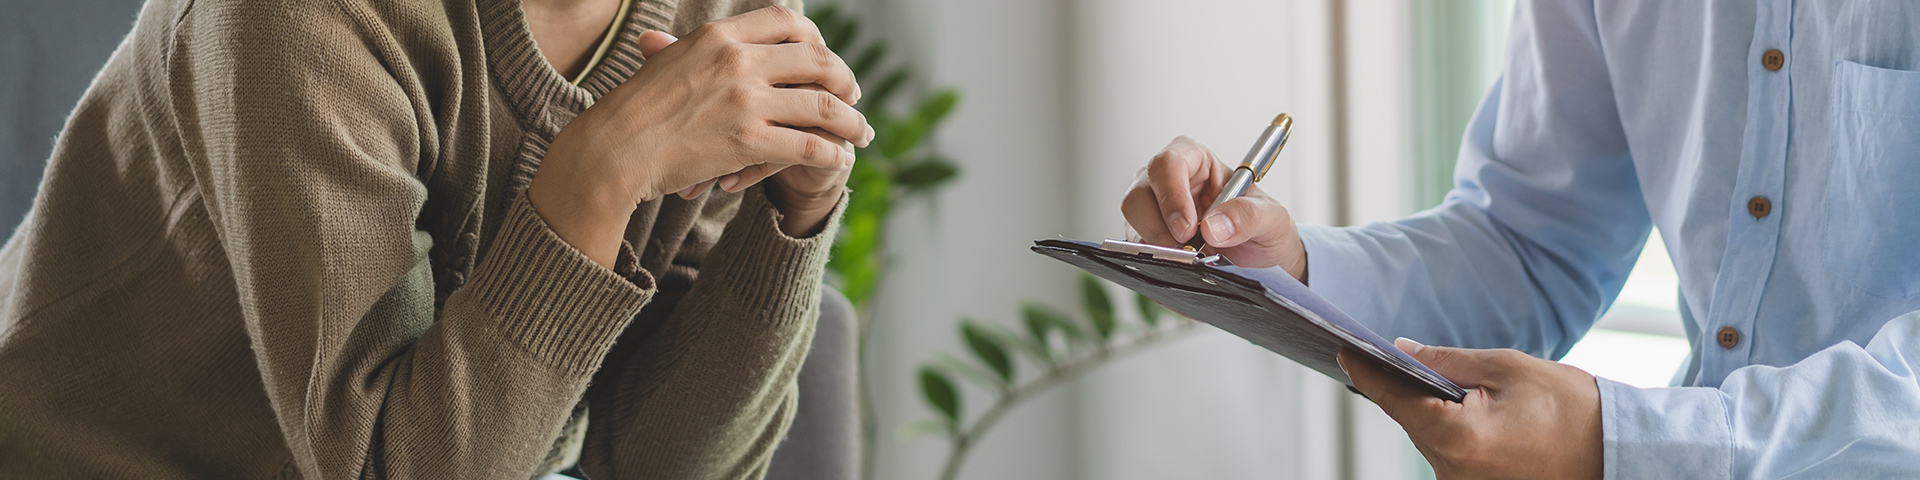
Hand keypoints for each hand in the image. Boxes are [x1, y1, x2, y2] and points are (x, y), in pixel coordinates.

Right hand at [528, 6, 869, 266]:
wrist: (613, 150)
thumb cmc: (633, 111)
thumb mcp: (665, 62)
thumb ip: (695, 49)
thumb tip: (701, 40)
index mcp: (719, 36)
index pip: (788, 21)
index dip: (817, 39)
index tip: (825, 60)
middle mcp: (737, 61)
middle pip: (817, 60)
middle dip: (844, 79)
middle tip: (854, 96)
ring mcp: (745, 101)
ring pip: (822, 105)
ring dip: (850, 121)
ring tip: (861, 133)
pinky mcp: (747, 141)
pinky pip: (808, 144)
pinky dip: (831, 152)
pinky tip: (839, 159)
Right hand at [1120, 136, 1306, 279]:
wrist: (1262, 263)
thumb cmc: (1264, 229)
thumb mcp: (1272, 219)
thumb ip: (1249, 216)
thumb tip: (1212, 226)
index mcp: (1196, 162)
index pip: (1169, 163)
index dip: (1172, 194)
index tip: (1188, 228)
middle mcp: (1167, 183)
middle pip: (1138, 194)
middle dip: (1157, 226)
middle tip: (1185, 250)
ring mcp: (1153, 212)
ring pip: (1132, 223)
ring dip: (1155, 247)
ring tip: (1188, 261)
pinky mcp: (1148, 241)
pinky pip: (1135, 251)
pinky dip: (1154, 263)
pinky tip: (1180, 271)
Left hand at [1339, 338, 1602, 479]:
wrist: (1619, 454)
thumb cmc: (1572, 409)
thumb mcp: (1508, 369)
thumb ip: (1448, 361)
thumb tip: (1404, 351)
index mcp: (1457, 436)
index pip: (1394, 399)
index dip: (1367, 372)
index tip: (1346, 351)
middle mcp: (1452, 470)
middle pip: (1410, 420)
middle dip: (1403, 387)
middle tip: (1391, 355)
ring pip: (1429, 437)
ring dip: (1430, 410)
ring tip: (1444, 381)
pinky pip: (1449, 453)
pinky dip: (1450, 429)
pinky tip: (1463, 409)